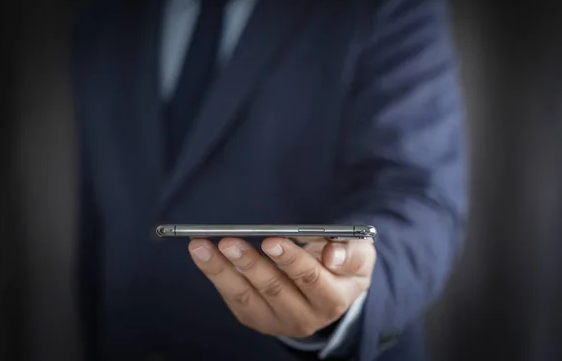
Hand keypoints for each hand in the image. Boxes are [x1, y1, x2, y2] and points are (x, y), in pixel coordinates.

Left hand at [188, 236, 375, 337]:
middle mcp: (305, 317)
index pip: (311, 280)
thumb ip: (350, 252)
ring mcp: (277, 321)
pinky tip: (202, 254)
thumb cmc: (343, 265)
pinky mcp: (257, 318)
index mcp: (333, 300)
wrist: (332, 290)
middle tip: (229, 242)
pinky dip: (216, 275)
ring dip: (221, 271)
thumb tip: (332, 254)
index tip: (272, 240)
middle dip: (250, 264)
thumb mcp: (359, 255)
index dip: (291, 260)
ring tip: (202, 247)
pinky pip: (234, 298)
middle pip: (274, 290)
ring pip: (246, 297)